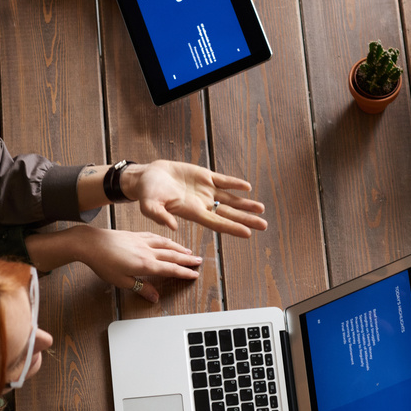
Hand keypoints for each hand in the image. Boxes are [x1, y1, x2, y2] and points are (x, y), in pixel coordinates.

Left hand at [24, 224, 202, 303]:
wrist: (91, 243)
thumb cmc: (103, 263)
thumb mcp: (121, 281)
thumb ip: (141, 288)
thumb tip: (155, 297)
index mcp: (145, 264)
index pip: (170, 269)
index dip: (184, 273)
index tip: (194, 274)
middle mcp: (147, 251)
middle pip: (172, 256)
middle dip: (187, 260)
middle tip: (199, 261)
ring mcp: (142, 241)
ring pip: (166, 244)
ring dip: (179, 248)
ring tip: (188, 252)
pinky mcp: (136, 235)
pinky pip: (156, 237)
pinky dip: (166, 239)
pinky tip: (168, 240)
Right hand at [121, 161, 266, 238]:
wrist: (147, 177)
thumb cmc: (147, 194)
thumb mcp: (149, 206)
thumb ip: (160, 216)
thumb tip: (173, 227)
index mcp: (192, 212)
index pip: (216, 222)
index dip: (232, 227)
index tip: (247, 234)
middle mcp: (202, 204)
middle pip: (229, 213)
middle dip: (246, 219)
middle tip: (264, 225)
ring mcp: (204, 190)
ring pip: (230, 199)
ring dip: (245, 204)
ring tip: (261, 209)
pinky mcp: (204, 176)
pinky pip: (223, 181)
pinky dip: (235, 183)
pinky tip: (247, 187)